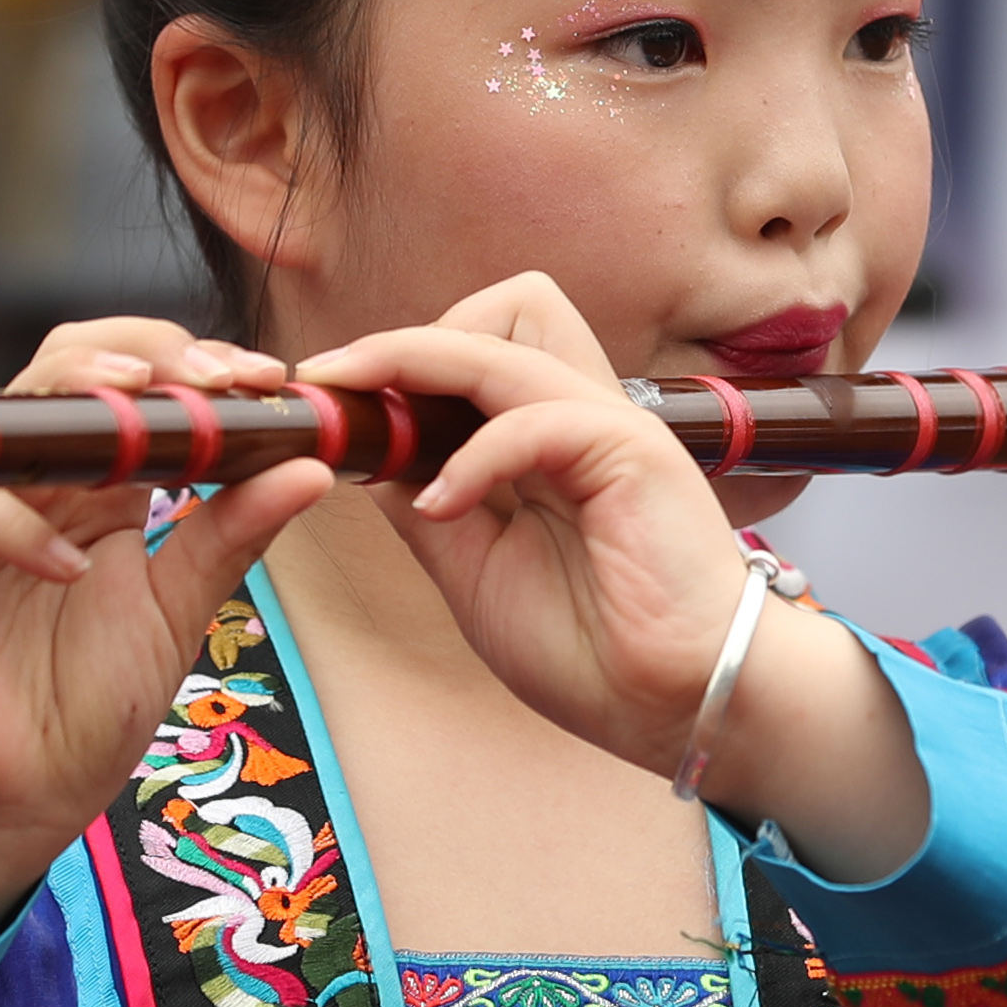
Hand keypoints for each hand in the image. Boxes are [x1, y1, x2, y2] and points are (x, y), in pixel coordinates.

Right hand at [0, 324, 334, 1006]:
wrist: (22, 793)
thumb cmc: (90, 701)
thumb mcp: (181, 606)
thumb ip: (234, 533)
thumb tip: (312, 465)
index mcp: (97, 482)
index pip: (136, 383)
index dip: (196, 365)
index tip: (267, 380)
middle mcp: (31, 479)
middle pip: (73, 368)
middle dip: (151, 357)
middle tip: (220, 381)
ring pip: (14, 415)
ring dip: (87, 399)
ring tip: (157, 415)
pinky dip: (21, 529)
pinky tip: (73, 567)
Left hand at [296, 276, 930, 877]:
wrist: (679, 703)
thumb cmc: (594, 649)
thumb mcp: (475, 570)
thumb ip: (427, 504)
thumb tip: (364, 454)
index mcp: (555, 437)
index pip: (478, 346)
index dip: (397, 363)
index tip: (327, 403)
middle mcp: (585, 414)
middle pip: (508, 303)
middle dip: (413, 342)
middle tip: (353, 406)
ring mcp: (611, 424)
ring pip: (510, 329)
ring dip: (419, 364)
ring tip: (367, 425)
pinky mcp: (631, 450)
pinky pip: (532, 415)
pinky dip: (472, 456)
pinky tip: (442, 509)